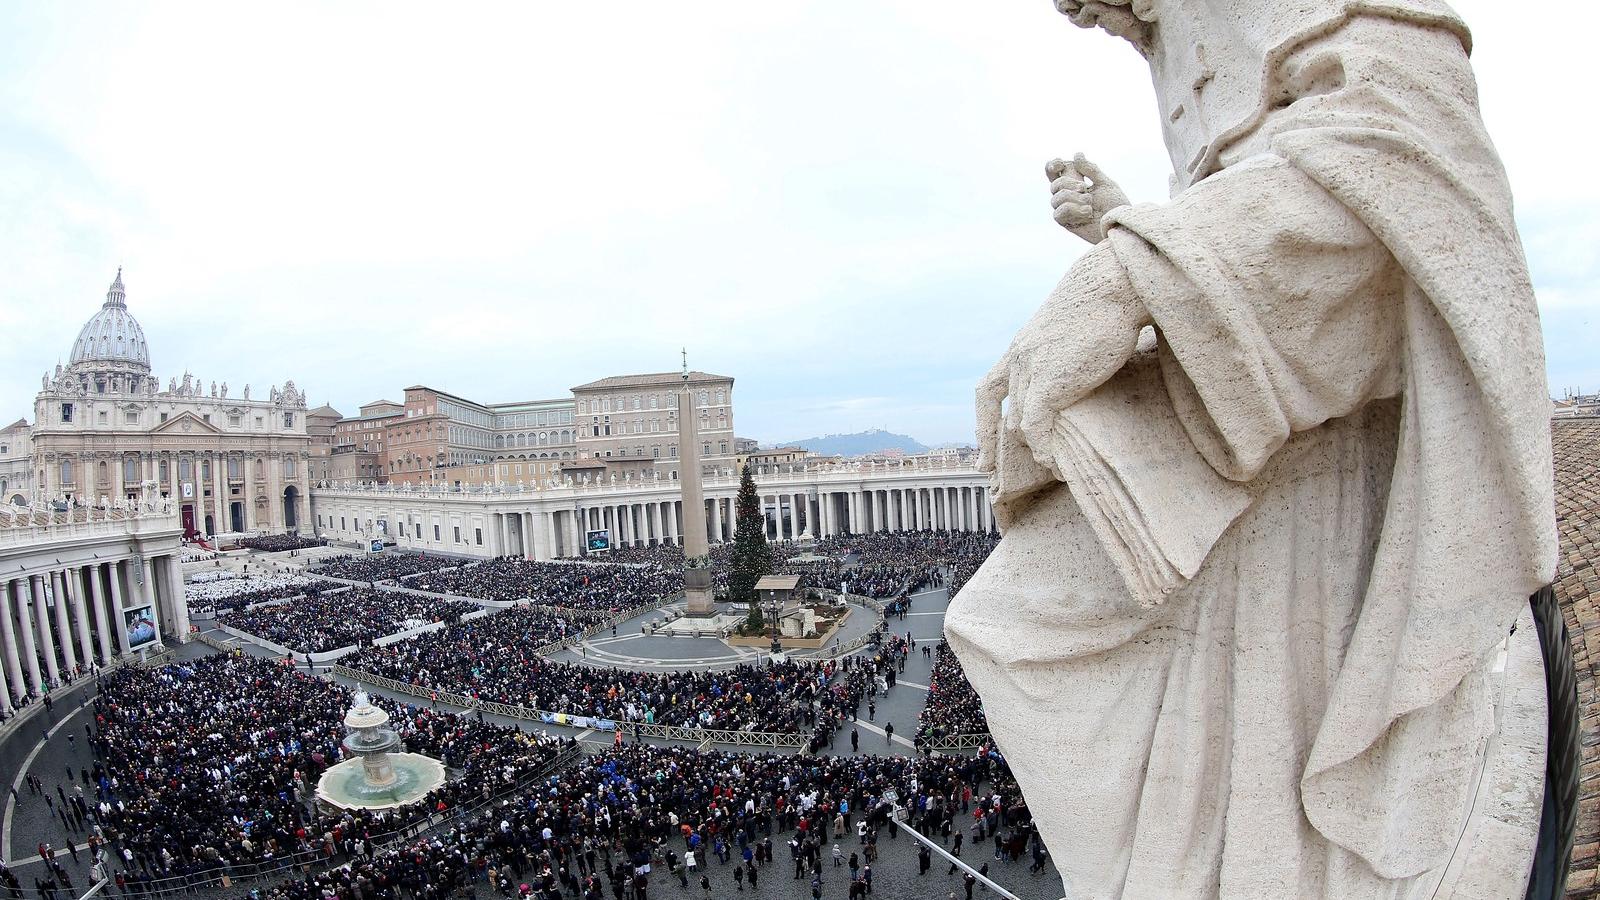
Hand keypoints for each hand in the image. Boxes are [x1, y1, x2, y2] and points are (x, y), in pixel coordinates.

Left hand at [976, 245, 1146, 471]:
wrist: (1115, 285)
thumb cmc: (1107, 303)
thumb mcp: (1075, 329)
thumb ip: (1067, 352)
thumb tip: (1081, 369)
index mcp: (1023, 345)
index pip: (989, 388)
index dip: (984, 417)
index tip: (984, 442)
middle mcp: (1019, 358)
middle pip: (1003, 412)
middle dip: (998, 444)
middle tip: (995, 469)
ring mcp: (1031, 370)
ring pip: (1020, 424)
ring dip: (1034, 450)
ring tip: (1050, 467)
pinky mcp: (1049, 383)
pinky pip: (1036, 428)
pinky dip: (1044, 449)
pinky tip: (1055, 463)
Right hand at [1047, 153, 1128, 243]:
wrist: (1120, 225)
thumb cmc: (1115, 205)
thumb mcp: (1105, 183)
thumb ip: (1091, 170)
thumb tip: (1077, 155)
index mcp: (1074, 183)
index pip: (1055, 172)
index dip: (1053, 166)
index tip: (1061, 163)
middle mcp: (1067, 195)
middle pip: (1055, 184)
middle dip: (1069, 184)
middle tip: (1085, 188)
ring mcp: (1066, 209)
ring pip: (1056, 198)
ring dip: (1074, 199)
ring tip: (1090, 204)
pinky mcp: (1066, 222)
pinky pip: (1059, 213)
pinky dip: (1074, 210)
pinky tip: (1087, 213)